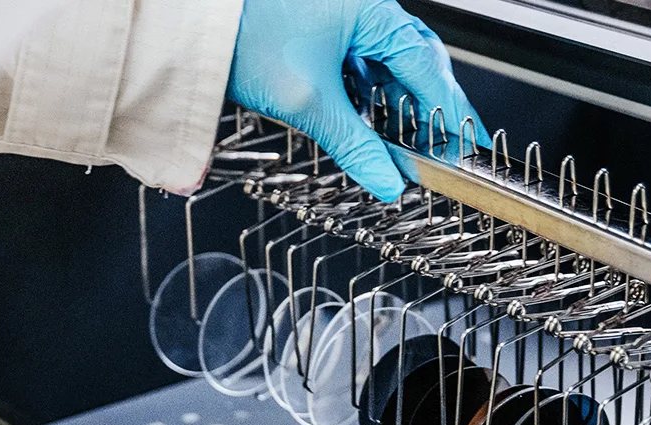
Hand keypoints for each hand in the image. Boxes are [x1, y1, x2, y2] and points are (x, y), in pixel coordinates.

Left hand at [228, 0, 488, 201]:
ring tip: (400, 142)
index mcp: (374, 11)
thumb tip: (388, 180)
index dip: (450, 115)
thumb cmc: (243, 33)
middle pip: (415, 63)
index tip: (464, 148)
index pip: (429, 70)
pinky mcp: (320, 24)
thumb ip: (356, 146)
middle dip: (427, 110)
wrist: (186, 18)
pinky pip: (360, 60)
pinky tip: (364, 118)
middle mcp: (365, 6)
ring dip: (396, 104)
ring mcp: (343, 12)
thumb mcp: (309, 102)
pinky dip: (368, 92)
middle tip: (438, 150)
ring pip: (387, 63)